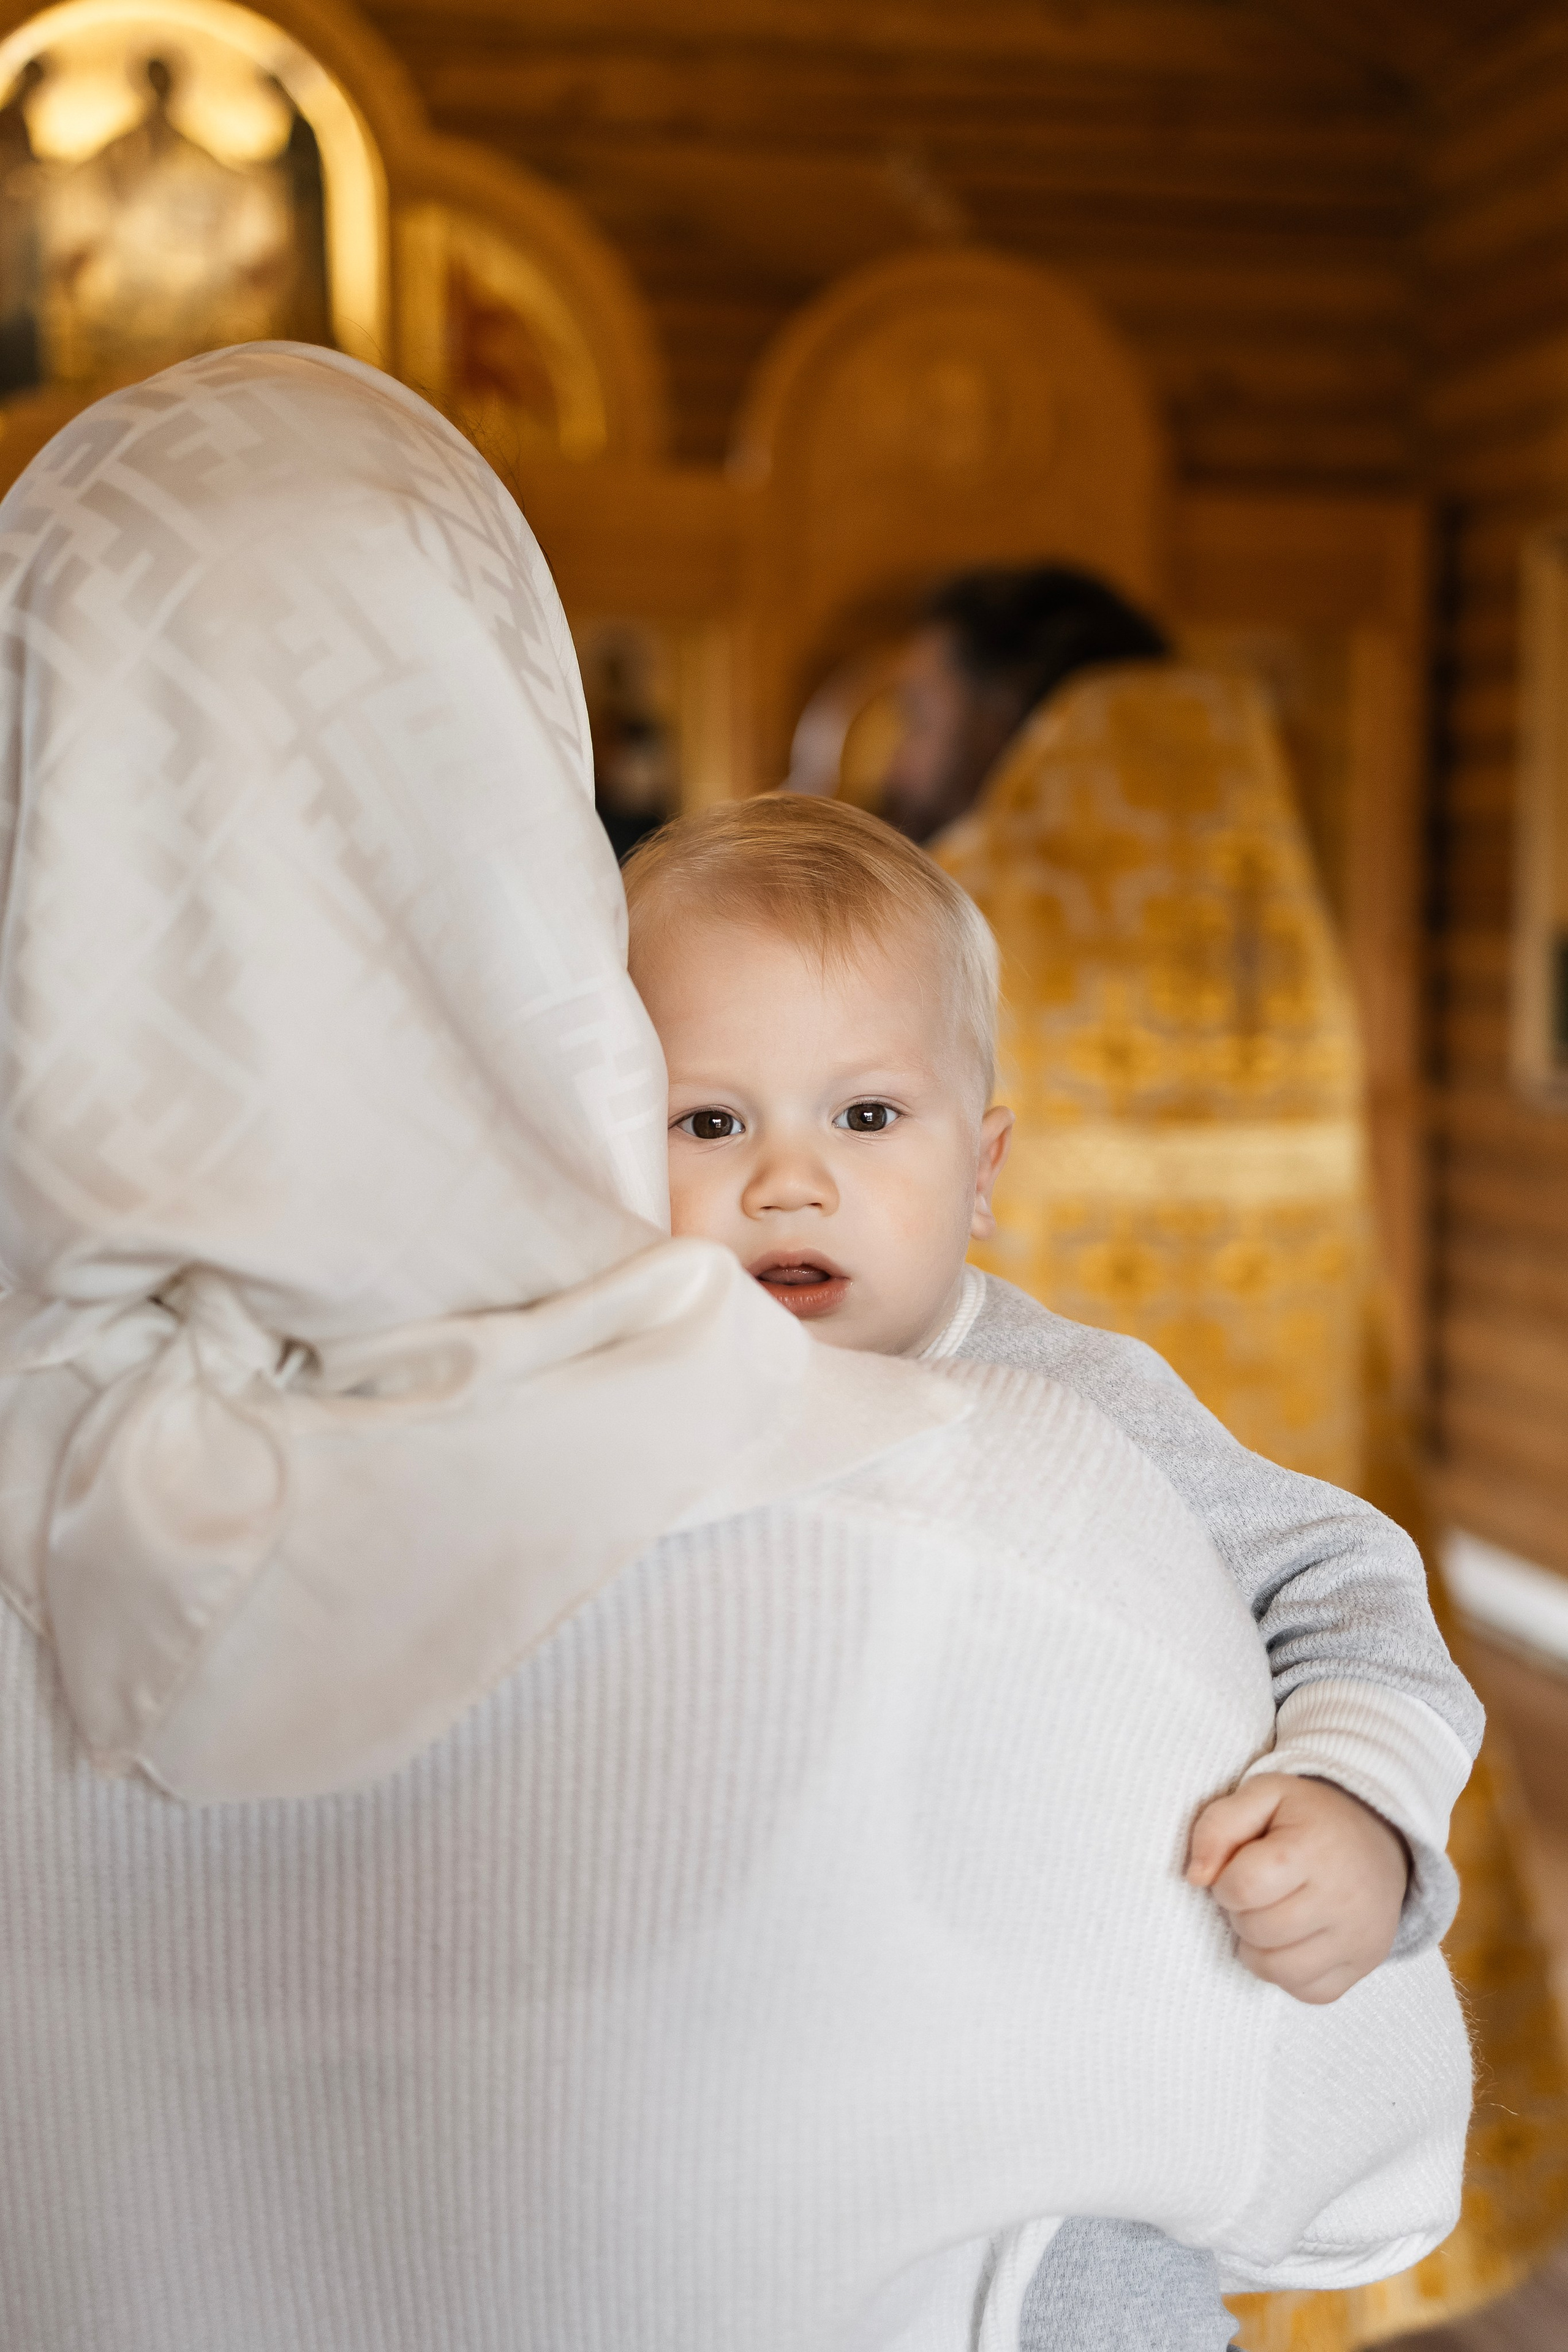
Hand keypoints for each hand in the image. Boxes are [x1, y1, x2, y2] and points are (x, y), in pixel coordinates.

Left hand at [1186, 1773, 1409, 2004]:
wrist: (1379, 1838)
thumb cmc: (1310, 1817)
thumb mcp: (1263, 1795)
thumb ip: (1218, 1825)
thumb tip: (1196, 1877)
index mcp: (1314, 1849)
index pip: (1242, 1887)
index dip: (1225, 1881)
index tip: (1239, 1868)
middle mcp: (1343, 1897)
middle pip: (1257, 1931)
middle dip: (1241, 1912)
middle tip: (1259, 1891)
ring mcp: (1359, 1936)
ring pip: (1277, 1970)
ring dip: (1258, 1947)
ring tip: (1270, 1916)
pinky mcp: (1366, 1963)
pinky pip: (1307, 1991)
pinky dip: (1288, 1973)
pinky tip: (1293, 1940)